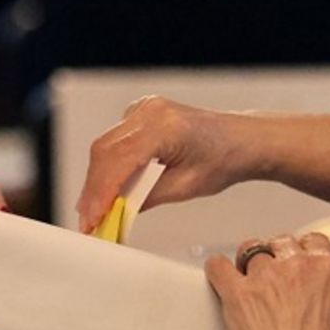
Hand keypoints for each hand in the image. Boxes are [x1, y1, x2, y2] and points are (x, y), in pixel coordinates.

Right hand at [76, 96, 253, 232]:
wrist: (240, 140)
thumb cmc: (223, 159)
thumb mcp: (186, 188)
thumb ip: (147, 198)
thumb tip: (116, 212)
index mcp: (165, 126)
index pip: (119, 159)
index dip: (101, 192)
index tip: (92, 218)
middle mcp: (150, 111)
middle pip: (105, 150)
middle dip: (93, 189)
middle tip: (89, 220)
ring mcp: (144, 109)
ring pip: (105, 146)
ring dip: (97, 179)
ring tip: (94, 211)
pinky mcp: (140, 114)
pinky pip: (114, 140)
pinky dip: (107, 166)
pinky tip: (106, 189)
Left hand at [205, 233, 329, 329]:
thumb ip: (329, 287)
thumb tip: (325, 274)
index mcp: (325, 268)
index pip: (311, 240)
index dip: (299, 250)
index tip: (293, 258)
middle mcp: (295, 266)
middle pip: (279, 241)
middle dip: (274, 256)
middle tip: (271, 276)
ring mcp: (265, 277)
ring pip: (250, 249)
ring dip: (247, 263)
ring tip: (246, 280)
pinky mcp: (238, 293)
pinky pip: (218, 266)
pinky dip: (217, 269)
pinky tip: (219, 276)